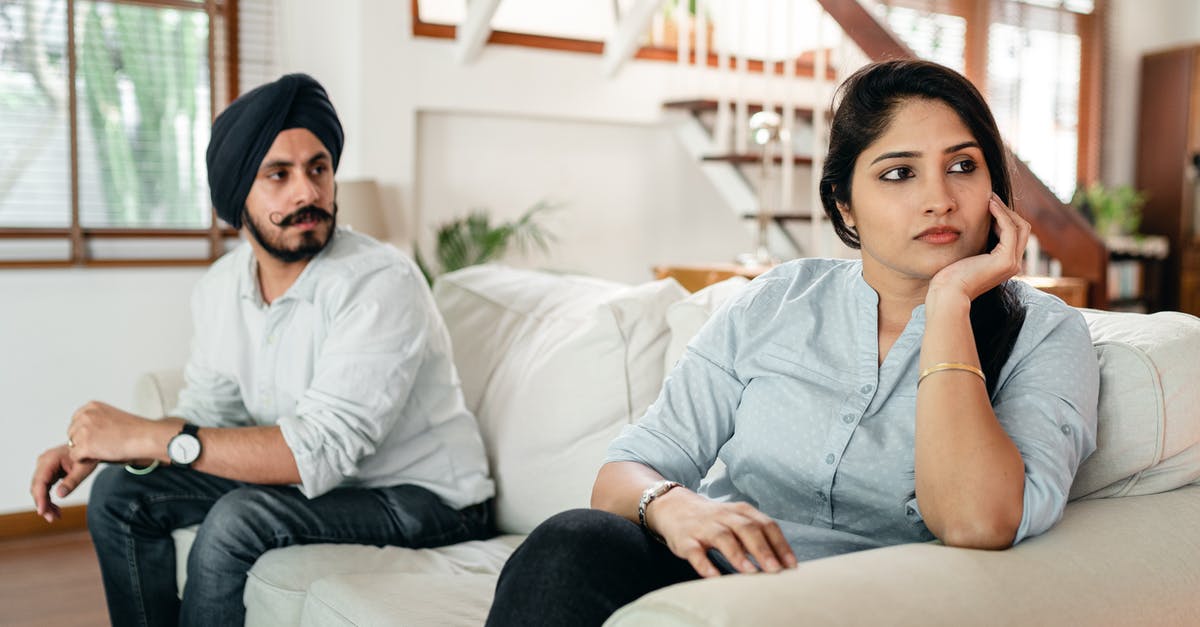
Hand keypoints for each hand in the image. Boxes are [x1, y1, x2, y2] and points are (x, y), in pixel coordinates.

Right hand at [30, 445, 97, 522]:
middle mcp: (43, 462)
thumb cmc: (88, 456)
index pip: (40, 482)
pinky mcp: (47, 472)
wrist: (91, 447)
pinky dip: (48, 499)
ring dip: (46, 504)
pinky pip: (44, 488)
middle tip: (52, 518)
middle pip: (37, 487)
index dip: (40, 498)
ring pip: (39, 490)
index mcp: (50, 459)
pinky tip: (55, 509)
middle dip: (43, 504)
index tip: (42, 512)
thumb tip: (60, 495)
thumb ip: (72, 481)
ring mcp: (44, 467)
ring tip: (56, 516)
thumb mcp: (83, 469)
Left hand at [66, 401, 172, 463]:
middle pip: (72, 434)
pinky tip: (101, 455)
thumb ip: (95, 421)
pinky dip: (85, 460)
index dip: (86, 433)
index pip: (75, 422)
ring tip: (105, 449)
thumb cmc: (135, 430)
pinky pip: (75, 456)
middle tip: (103, 444)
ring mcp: (84, 429)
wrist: (145, 437)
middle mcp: (85, 415)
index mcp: (91, 406)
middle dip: (83, 441)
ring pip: (73, 446)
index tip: (100, 436)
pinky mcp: (85, 445)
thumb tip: (82, 434)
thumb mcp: (112, 417)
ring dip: (85, 450)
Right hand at [647, 488, 796, 577]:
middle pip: (747, 529)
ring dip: (737, 554)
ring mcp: (704, 527)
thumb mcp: (737, 520)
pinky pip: (695, 551)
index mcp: (741, 512)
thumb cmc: (714, 520)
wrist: (674, 507)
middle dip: (762, 549)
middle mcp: (724, 517)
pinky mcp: (686, 539)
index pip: (766, 525)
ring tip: (750, 572)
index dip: (780, 544)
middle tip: (775, 570)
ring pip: (723, 538)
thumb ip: (758, 536)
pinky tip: (713, 576)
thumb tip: (783, 562)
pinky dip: (704, 564)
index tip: (791, 565)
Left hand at [928, 193, 1030, 304]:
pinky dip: (1001, 214)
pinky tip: (989, 205)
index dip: (1005, 217)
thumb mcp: (969, 255)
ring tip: (990, 198)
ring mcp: (1012, 263)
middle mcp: (1014, 264)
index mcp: (1006, 264)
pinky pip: (1010, 229)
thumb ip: (978, 245)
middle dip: (1008, 211)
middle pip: (1022, 228)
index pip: (1015, 234)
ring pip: (1020, 226)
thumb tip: (979, 226)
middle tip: (991, 198)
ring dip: (1005, 210)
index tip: (989, 204)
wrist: (948, 292)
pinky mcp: (1005, 260)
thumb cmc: (951, 276)